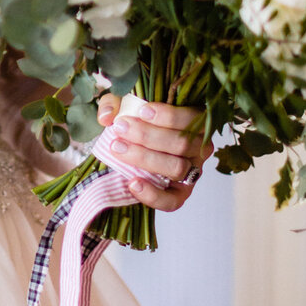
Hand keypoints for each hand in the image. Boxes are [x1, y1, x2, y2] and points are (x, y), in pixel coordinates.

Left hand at [96, 94, 213, 212]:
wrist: (132, 149)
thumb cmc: (135, 123)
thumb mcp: (125, 107)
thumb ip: (114, 104)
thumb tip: (106, 117)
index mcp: (194, 122)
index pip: (192, 118)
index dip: (168, 116)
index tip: (142, 111)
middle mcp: (199, 148)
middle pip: (182, 144)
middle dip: (148, 136)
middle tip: (120, 128)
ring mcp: (192, 172)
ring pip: (177, 168)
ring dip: (145, 159)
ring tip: (118, 148)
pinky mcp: (180, 194)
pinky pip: (172, 201)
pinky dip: (153, 194)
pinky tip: (133, 183)